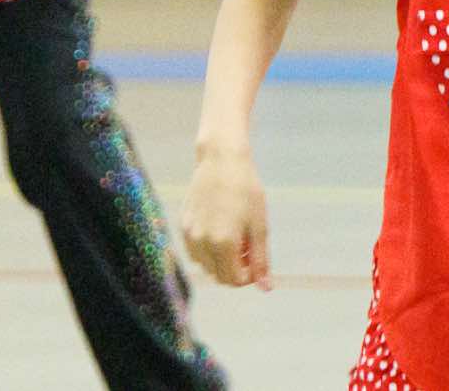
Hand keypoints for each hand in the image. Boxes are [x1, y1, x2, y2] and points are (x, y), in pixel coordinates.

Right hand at [182, 144, 272, 290]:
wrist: (221, 160)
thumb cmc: (246, 190)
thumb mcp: (259, 225)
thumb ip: (261, 260)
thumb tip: (266, 288)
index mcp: (223, 244)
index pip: (234, 280)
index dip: (248, 276)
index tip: (255, 258)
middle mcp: (201, 244)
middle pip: (219, 276)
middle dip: (235, 269)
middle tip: (247, 246)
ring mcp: (188, 235)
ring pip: (205, 266)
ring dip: (220, 260)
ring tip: (233, 235)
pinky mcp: (182, 225)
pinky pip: (195, 251)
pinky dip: (207, 249)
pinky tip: (218, 227)